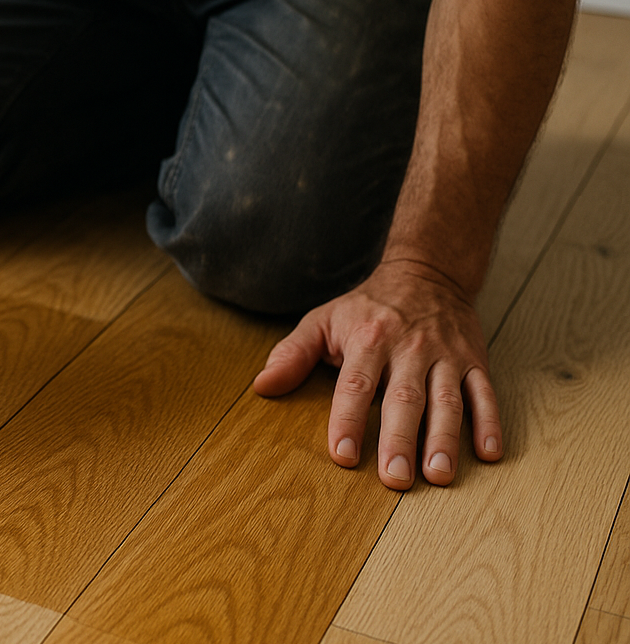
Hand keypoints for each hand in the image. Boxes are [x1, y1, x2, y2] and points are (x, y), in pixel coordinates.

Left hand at [250, 259, 503, 488]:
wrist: (428, 272)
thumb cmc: (367, 308)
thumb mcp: (322, 321)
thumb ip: (291, 354)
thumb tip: (262, 387)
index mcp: (368, 340)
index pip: (355, 385)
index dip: (347, 420)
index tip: (342, 455)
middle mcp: (409, 348)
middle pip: (404, 398)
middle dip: (400, 440)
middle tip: (396, 479)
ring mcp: (446, 355)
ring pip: (448, 400)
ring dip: (445, 439)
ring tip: (439, 476)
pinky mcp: (475, 361)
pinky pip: (485, 392)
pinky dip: (489, 422)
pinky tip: (489, 452)